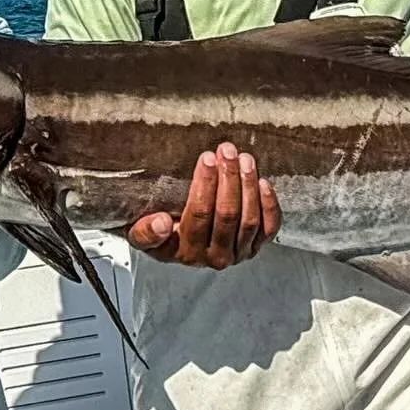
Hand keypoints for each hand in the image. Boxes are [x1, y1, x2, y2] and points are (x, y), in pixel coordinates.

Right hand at [128, 142, 281, 268]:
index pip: (200, 215)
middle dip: (229, 178)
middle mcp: (215, 257)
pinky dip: (269, 205)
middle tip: (226, 151)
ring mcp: (238, 254)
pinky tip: (263, 182)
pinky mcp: (255, 247)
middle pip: (227, 214)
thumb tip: (162, 223)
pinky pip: (269, 228)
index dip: (205, 185)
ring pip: (249, 219)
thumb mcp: (140, 233)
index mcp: (186, 252)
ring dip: (248, 186)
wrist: (177, 246)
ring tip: (244, 159)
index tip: (206, 158)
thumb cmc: (160, 234)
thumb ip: (146, 232)